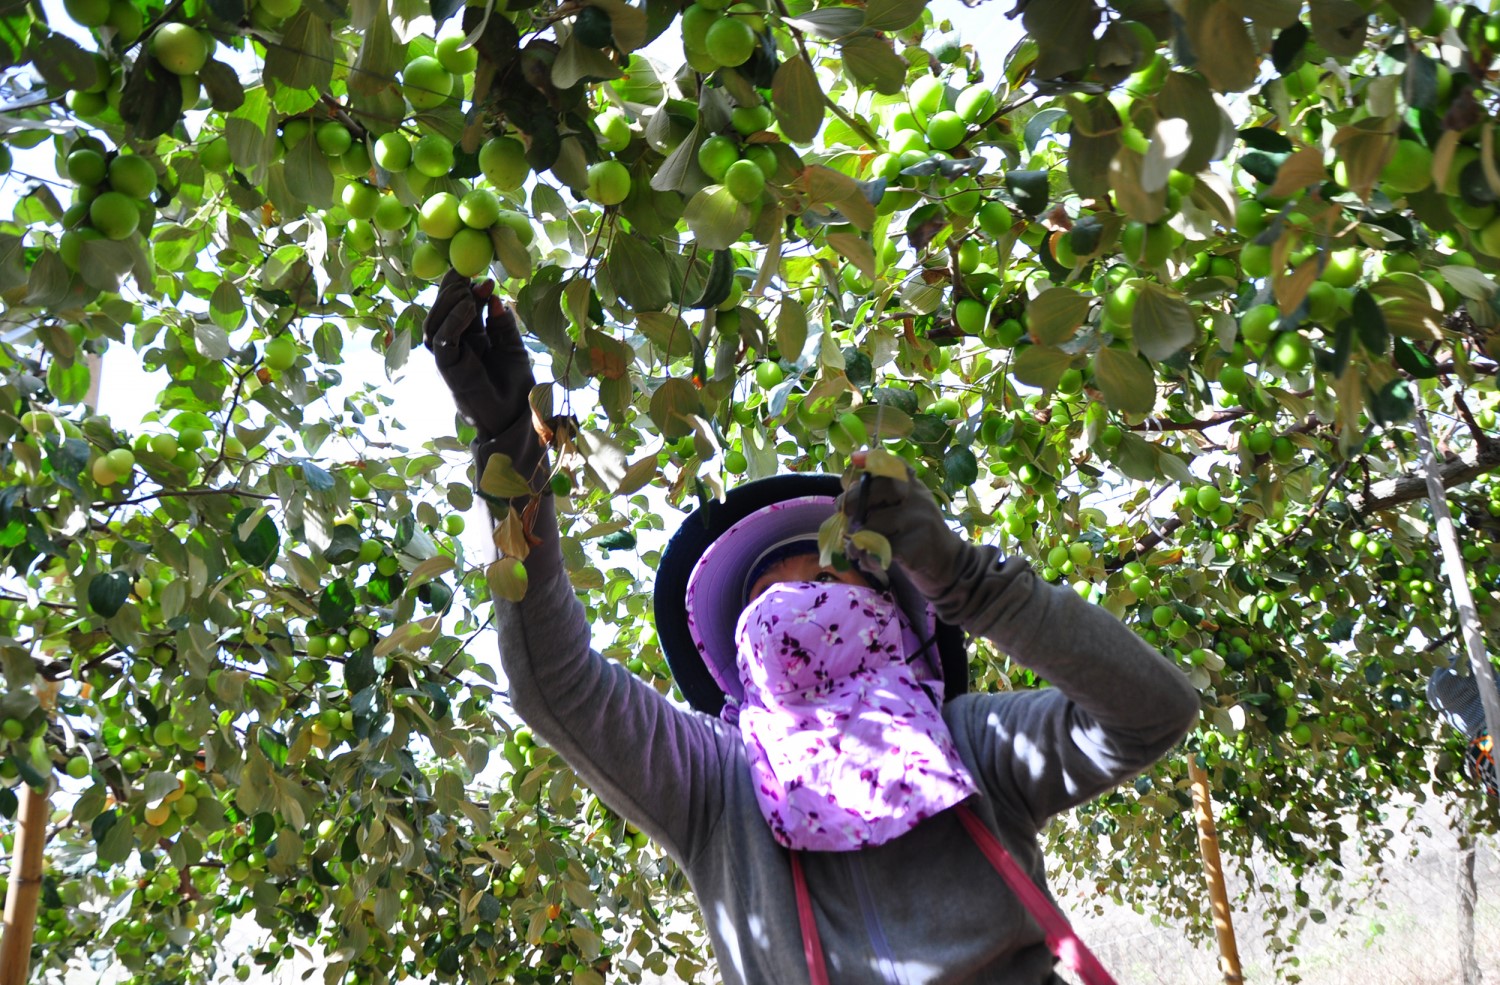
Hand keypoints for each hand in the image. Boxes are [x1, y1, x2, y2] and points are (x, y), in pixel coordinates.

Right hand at [422, 270, 533, 439]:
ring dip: (449, 304)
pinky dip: (453, 322)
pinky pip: (442, 343)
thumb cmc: (516, 387)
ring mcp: (450, 359)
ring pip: (434, 326)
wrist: (517, 419)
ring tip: (469, 290)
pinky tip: (469, 308)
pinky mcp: (449, 371)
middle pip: (442, 313)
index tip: (477, 273)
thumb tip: (495, 297)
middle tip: (467, 275)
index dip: (463, 289)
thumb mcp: (513, 347)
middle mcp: (456, 348)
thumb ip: (503, 324)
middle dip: (452, 291)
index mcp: (471, 341)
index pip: (458, 309)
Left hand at [837, 452, 967, 597]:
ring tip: (856, 551)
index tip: (855, 460)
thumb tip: (845, 494)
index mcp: (912, 486)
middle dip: (851, 502)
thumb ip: (878, 500)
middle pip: (876, 489)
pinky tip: (870, 562)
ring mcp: (918, 520)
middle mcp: (917, 497)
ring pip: (873, 524)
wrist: (949, 563)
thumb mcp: (903, 510)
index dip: (872, 459)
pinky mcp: (915, 546)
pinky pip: (879, 549)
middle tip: (844, 516)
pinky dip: (868, 558)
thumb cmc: (915, 534)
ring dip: (856, 542)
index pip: (893, 465)